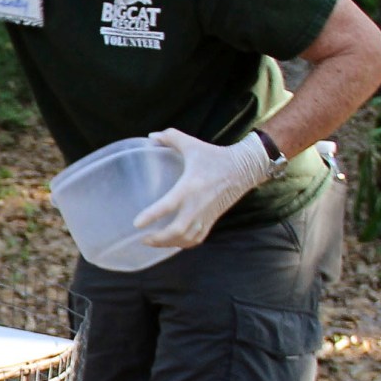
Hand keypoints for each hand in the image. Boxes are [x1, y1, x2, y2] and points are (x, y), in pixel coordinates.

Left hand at [132, 128, 276, 248]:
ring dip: (169, 244)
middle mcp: (197, 204)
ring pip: (187, 238)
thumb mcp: (192, 144)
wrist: (244, 169)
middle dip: (159, 238)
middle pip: (177, 230)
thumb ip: (171, 137)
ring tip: (153, 242)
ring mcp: (206, 215)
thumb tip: (150, 136)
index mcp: (190, 186)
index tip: (136, 223)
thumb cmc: (215, 156)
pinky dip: (184, 244)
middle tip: (143, 238)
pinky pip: (197, 239)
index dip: (152, 215)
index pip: (168, 205)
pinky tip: (173, 242)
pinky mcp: (212, 220)